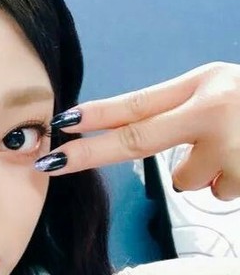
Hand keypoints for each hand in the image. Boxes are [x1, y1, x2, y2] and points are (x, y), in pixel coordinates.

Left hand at [34, 61, 239, 200]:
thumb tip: (126, 137)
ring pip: (185, 178)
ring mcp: (233, 146)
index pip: (137, 103)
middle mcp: (216, 110)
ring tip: (233, 151)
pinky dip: (228, 182)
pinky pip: (217, 190)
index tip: (60, 123)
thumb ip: (177, 113)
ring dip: (202, 172)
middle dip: (90, 153)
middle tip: (52, 162)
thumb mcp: (219, 94)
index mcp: (204, 84)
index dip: (96, 115)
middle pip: (138, 139)